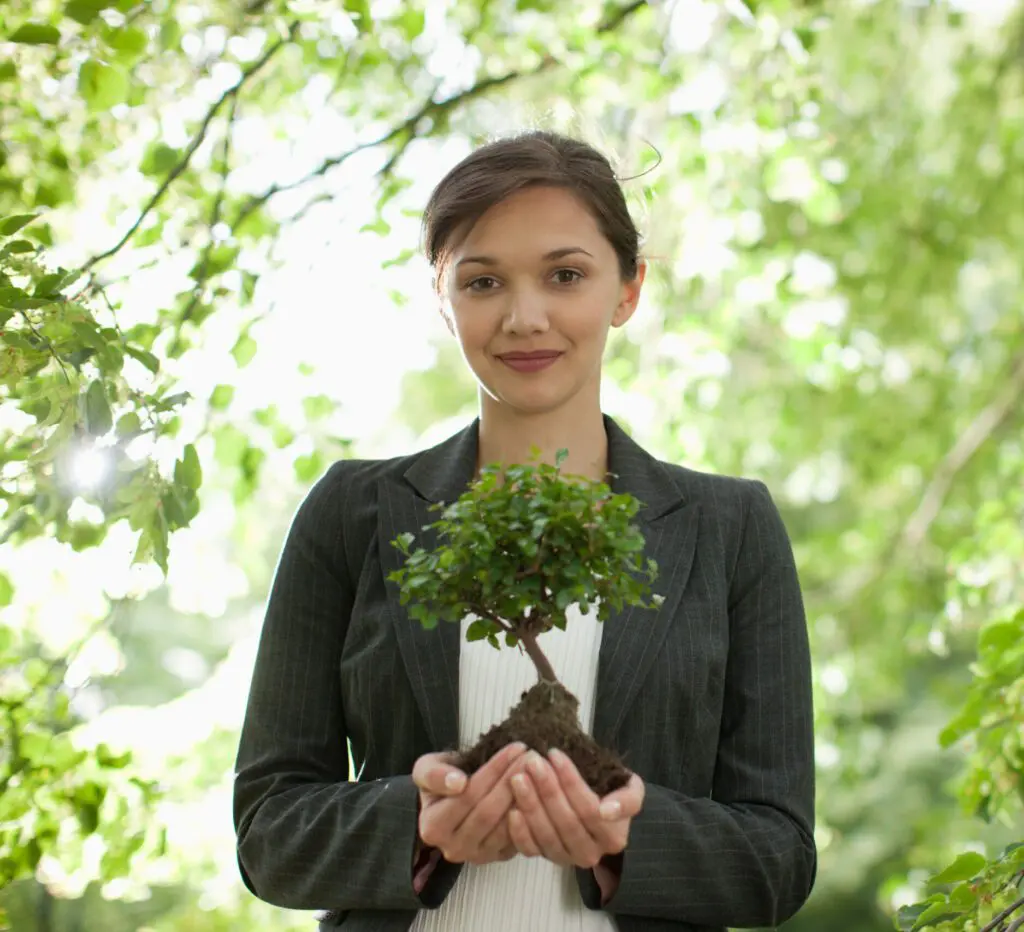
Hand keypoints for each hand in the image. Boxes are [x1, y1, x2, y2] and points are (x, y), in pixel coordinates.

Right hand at [413, 742, 528, 866]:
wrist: (449, 800)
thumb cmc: (441, 780)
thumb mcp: (427, 768)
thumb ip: (434, 774)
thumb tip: (457, 783)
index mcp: (433, 827)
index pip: (468, 795)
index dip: (494, 770)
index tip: (515, 747)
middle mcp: (453, 848)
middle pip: (489, 811)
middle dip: (512, 780)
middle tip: (532, 755)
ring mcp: (477, 856)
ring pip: (506, 826)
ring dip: (525, 795)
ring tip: (539, 769)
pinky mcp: (498, 858)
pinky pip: (519, 838)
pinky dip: (530, 813)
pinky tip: (540, 790)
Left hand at [507, 748, 644, 869]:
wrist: (601, 812)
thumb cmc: (613, 792)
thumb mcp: (631, 789)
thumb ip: (628, 799)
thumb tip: (606, 811)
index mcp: (612, 837)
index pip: (589, 808)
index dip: (570, 781)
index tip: (554, 754)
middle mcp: (590, 854)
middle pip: (565, 821)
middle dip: (547, 789)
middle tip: (532, 761)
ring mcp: (566, 859)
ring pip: (546, 835)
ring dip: (530, 805)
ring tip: (518, 777)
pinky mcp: (545, 858)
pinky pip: (530, 850)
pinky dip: (519, 832)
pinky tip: (512, 810)